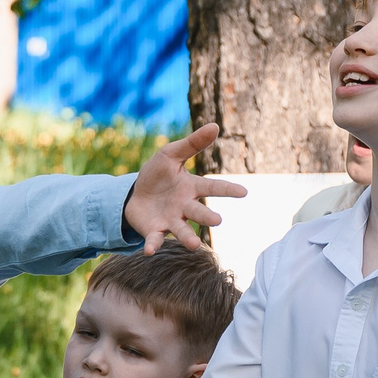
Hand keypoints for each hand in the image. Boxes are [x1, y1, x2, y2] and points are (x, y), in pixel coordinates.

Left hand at [121, 124, 243, 254]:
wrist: (134, 194)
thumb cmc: (157, 175)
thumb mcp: (170, 155)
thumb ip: (192, 144)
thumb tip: (215, 126)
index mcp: (191, 188)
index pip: (212, 187)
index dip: (227, 189)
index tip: (243, 192)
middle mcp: (184, 207)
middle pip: (198, 212)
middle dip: (207, 216)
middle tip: (217, 221)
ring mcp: (170, 220)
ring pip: (182, 230)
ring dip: (187, 237)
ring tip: (193, 245)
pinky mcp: (154, 230)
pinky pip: (155, 239)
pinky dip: (153, 245)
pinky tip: (149, 251)